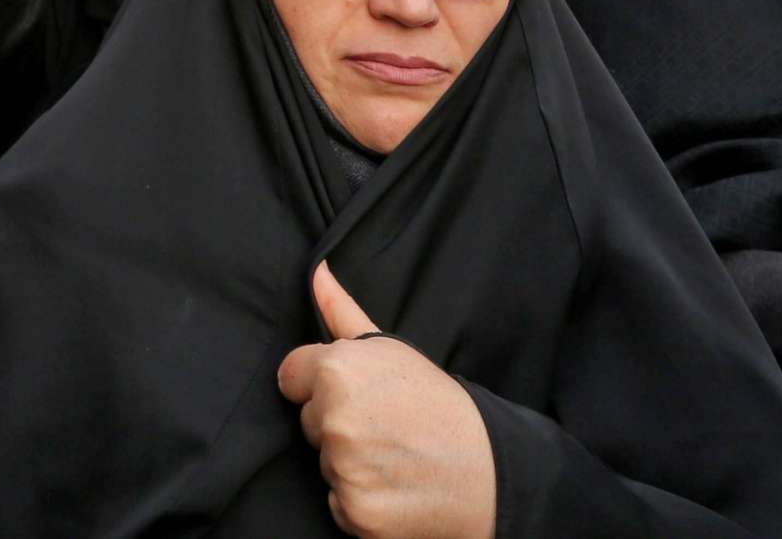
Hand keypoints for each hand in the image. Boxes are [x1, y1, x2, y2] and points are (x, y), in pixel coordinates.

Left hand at [276, 263, 495, 538]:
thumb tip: (315, 271)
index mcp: (338, 370)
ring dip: (351, 465)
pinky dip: (361, 503)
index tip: (359, 396)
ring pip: (324, 464)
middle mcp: (335, 416)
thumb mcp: (393, 350)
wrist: (490, 472)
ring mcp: (345, 467)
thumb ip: (343, 312)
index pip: (291, 377)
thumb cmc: (440, 406)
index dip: (320, 386)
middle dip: (338, 425)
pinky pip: (338, 505)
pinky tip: (394, 489)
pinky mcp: (356, 510)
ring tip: (395, 458)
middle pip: (308, 422)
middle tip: (387, 427)